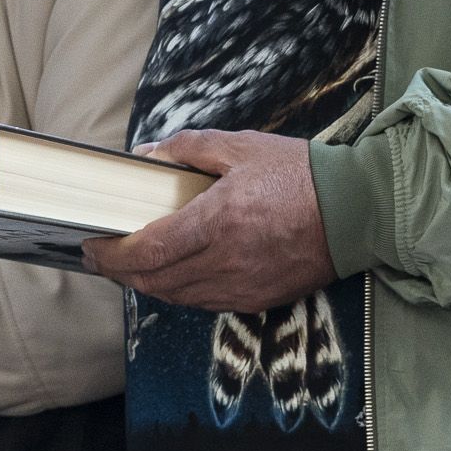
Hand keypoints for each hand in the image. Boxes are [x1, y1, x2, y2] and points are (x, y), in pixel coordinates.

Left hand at [83, 130, 335, 311]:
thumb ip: (190, 148)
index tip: (92, 246)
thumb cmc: (303, 176)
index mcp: (219, 220)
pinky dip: (182, 293)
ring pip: (178, 297)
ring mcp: (244, 285)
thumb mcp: (243, 146)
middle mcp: (227, 261)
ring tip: (133, 267)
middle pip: (155, 281)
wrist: (358, 211)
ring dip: (148, 285)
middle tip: (102, 258)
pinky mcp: (261, 299)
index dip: (112, 254)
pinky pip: (207, 304)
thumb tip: (148, 155)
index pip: (148, 250)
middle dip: (120, 273)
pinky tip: (176, 277)